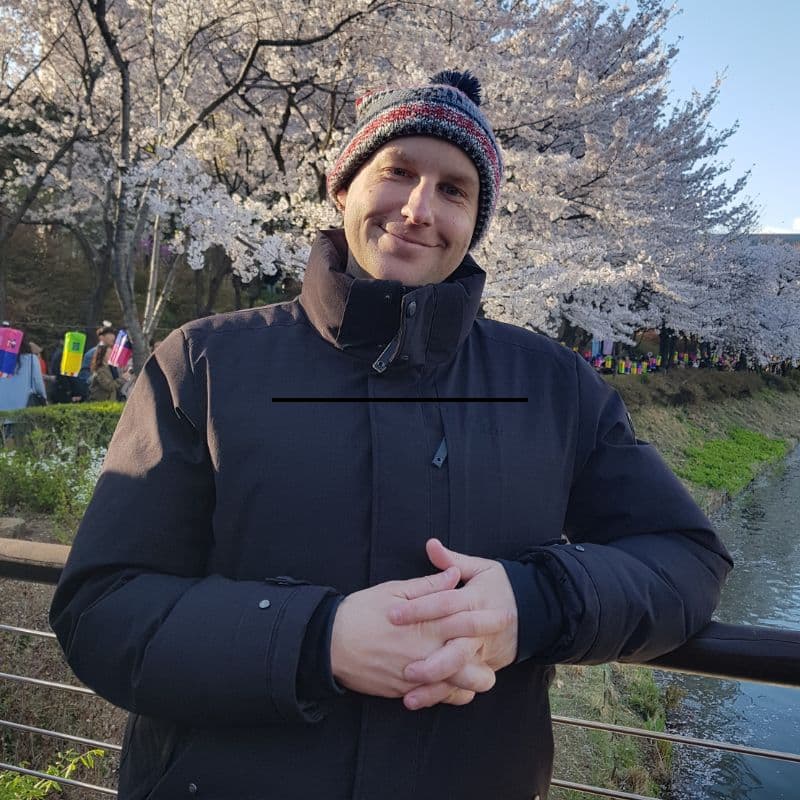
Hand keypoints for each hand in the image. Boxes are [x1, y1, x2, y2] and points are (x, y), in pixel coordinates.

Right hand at [330, 566, 505, 704]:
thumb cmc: (362, 611)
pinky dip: (450, 694)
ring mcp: (416, 674)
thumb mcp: (395, 589)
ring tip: (482, 673)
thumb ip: (428, 585)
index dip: (488, 618)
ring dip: (472, 680)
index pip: (465, 620)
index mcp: (425, 623)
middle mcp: (425, 651)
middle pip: (468, 661)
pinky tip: (457, 688)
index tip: (506, 614)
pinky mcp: (405, 690)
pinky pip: (436, 698)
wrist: (330, 643)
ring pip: (456, 685)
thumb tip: (454, 574)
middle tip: (498, 650)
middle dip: (487, 658)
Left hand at [388, 539, 518, 709]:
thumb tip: (430, 544)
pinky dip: (444, 695)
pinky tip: (421, 700)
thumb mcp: (481, 568)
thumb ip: (453, 561)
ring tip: (407, 690)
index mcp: (476, 600)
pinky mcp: (485, 667)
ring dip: (436, 684)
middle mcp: (481, 629)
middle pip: (456, 646)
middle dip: (429, 656)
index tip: (392, 614)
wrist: (536, 610)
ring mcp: (484, 651)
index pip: (444, 603)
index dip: (418, 609)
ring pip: (461, 672)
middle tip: (401, 664)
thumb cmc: (500, 586)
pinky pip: (465, 685)